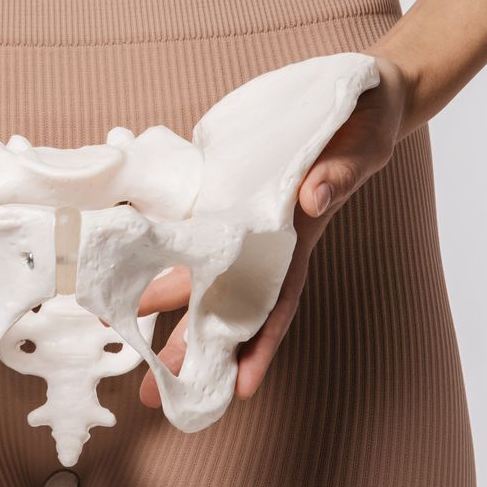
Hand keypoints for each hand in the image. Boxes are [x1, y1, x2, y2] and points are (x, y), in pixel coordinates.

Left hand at [139, 55, 414, 407]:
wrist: (358, 93)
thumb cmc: (364, 126)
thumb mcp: (360, 149)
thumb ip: (337, 177)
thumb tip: (311, 202)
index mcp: (299, 237)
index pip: (278, 303)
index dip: (260, 347)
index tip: (242, 390)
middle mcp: (266, 238)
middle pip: (224, 303)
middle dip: (192, 348)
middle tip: (153, 393)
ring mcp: (242, 218)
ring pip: (198, 273)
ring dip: (163, 308)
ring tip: (122, 343)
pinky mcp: (223, 190)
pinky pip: (188, 228)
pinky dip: (162, 252)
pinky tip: (129, 270)